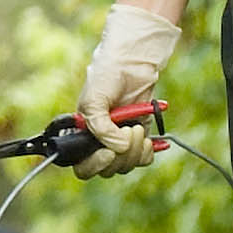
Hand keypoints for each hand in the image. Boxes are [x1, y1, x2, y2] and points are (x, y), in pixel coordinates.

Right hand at [75, 2, 178, 175]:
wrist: (132, 63)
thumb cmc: (106, 76)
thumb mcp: (94, 101)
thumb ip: (101, 128)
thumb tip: (118, 148)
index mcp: (81, 135)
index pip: (82, 165)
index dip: (94, 164)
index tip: (108, 153)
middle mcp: (98, 142)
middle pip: (107, 168)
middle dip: (121, 153)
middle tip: (130, 131)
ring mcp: (119, 141)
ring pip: (125, 164)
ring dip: (135, 150)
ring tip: (139, 126)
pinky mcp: (137, 138)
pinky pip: (142, 158)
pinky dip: (147, 151)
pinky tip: (151, 140)